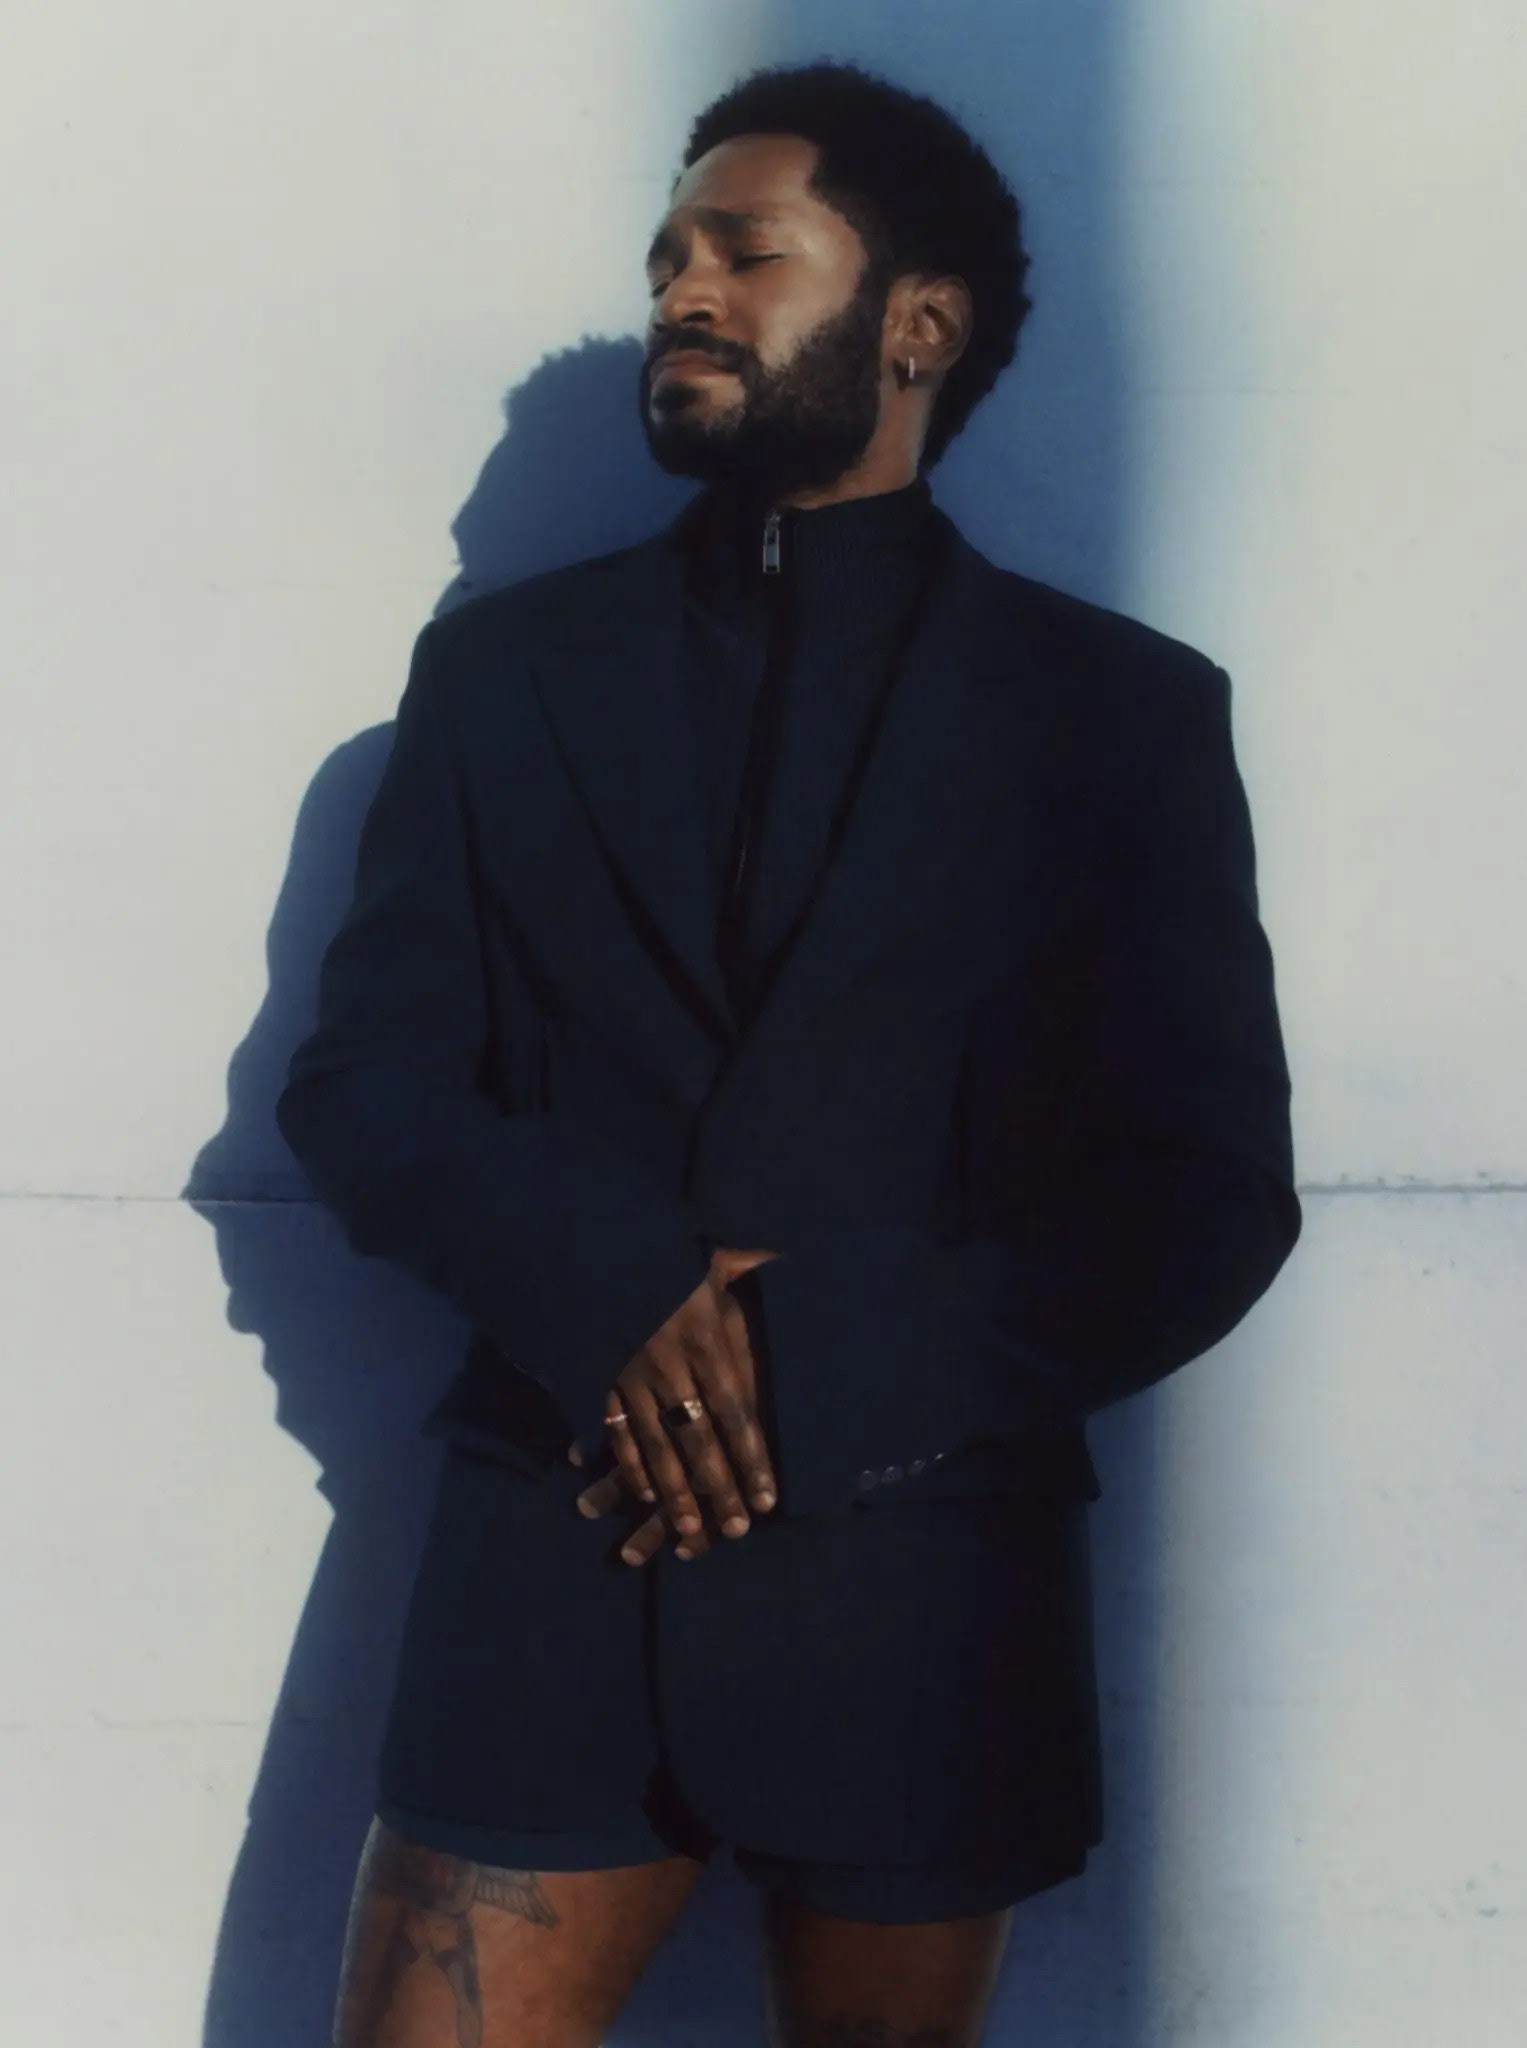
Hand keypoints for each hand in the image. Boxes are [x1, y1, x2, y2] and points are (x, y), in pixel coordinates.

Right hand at [572, 1245, 779, 1564]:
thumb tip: (787, 1258)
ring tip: (691, 1531)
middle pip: (699, 1437)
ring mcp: (631, 1377)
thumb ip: (751, 1266)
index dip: (752, 1456)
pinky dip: (628, 1464)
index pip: (735, 1409)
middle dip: (719, 1486)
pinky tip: (642, 1494)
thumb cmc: (664, 1257)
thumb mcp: (712, 1259)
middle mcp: (671, 1366)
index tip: (767, 1497)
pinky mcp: (601, 1378)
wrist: (594, 1247)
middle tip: (737, 1530)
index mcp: (705, 1339)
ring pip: (656, 1445)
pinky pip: (616, 1430)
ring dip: (674, 1491)